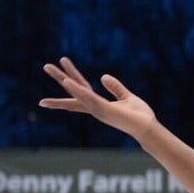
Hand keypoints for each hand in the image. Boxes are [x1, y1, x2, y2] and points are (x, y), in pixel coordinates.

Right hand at [40, 57, 156, 140]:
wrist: (148, 127)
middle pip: (73, 89)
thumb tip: (103, 76)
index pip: (82, 87)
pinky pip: (87, 98)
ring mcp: (97, 109)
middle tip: (45, 65)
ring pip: (77, 92)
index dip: (71, 78)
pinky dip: (77, 90)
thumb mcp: (127, 97)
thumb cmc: (139, 116)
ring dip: (64, 80)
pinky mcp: (103, 110)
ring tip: (49, 67)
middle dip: (59, 77)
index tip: (60, 67)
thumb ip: (115, 88)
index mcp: (99, 102)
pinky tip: (67, 82)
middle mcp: (94, 106)